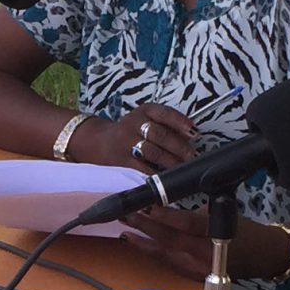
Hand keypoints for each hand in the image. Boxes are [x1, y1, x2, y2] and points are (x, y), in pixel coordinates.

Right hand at [75, 103, 197, 170]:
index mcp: (142, 112)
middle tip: (192, 155)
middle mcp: (133, 124)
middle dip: (179, 146)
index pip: (163, 113)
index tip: (193, 131)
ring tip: (181, 167)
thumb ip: (165, 125)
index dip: (180, 122)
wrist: (96, 141)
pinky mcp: (122, 161)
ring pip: (152, 152)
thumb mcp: (144, 119)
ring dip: (170, 161)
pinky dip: (156, 174)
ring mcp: (126, 143)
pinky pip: (142, 169)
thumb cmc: (129, 131)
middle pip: (159, 135)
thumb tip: (189, 135)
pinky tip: (165, 177)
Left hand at [121, 207, 289, 281]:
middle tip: (125, 216)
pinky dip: (155, 254)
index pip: (185, 224)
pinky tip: (141, 246)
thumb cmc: (245, 230)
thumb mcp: (222, 213)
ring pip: (165, 256)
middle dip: (144, 228)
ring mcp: (199, 269)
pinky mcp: (195, 277)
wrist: (264, 256)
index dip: (163, 217)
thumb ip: (194, 215)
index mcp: (215, 234)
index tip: (145, 207)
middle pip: (169, 241)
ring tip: (125, 232)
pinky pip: (170, 264)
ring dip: (143, 244)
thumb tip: (166, 209)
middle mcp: (205, 254)